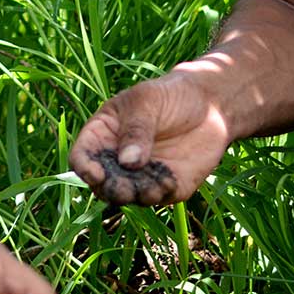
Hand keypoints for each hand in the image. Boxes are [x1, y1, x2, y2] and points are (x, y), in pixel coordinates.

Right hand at [68, 71, 231, 205]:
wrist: (211, 103)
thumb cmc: (171, 94)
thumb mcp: (148, 101)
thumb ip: (136, 129)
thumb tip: (127, 162)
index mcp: (103, 134)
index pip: (82, 156)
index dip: (85, 168)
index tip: (97, 174)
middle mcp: (118, 160)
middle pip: (103, 184)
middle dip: (112, 189)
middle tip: (125, 188)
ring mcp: (142, 175)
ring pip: (130, 196)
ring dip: (137, 195)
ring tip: (153, 185)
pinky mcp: (167, 186)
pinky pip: (159, 198)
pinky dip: (162, 194)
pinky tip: (171, 180)